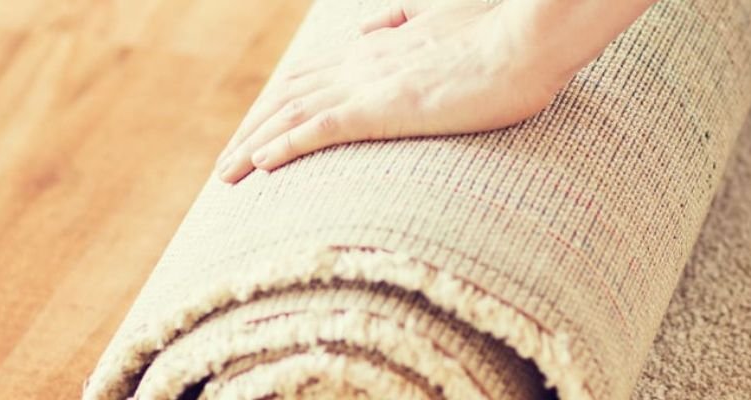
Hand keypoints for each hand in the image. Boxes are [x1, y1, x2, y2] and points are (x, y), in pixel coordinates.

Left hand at [211, 1, 571, 183]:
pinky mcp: (382, 108)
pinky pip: (318, 129)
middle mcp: (361, 63)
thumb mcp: (444, 24)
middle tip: (224, 164)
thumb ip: (404, 24)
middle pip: (286, 96)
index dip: (275, 106)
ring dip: (251, 145)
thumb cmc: (500, 37)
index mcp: (376, 49)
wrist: (526, 42)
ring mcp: (369, 85)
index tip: (255, 132)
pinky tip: (260, 165)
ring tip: (224, 175)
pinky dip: (283, 146)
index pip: (308, 78)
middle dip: (249, 129)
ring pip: (290, 114)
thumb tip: (372, 30)